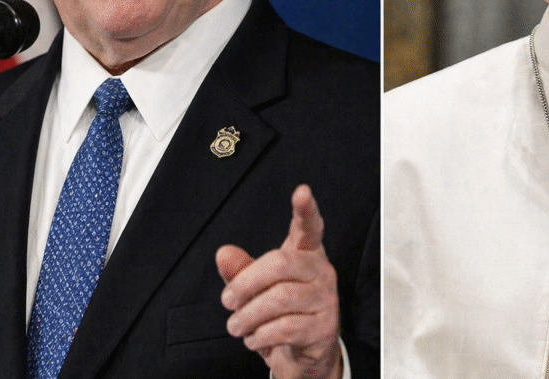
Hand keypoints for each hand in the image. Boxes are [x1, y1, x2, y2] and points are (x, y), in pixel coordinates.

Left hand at [216, 185, 342, 378]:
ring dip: (248, 316)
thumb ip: (240, 270)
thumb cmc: (280, 314)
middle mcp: (321, 271)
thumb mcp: (256, 290)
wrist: (303, 356)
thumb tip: (223, 253)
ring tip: (237, 326)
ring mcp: (325, 299)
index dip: (305, 210)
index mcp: (305, 253)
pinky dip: (260, 336)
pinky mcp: (323, 327)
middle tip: (227, 300)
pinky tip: (254, 338)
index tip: (302, 192)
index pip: (309, 227)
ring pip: (280, 299)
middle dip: (245, 284)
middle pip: (280, 264)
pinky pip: (285, 328)